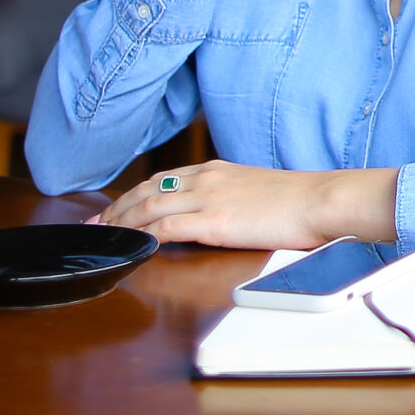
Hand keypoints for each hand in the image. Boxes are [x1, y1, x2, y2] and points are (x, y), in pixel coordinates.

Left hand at [87, 160, 399, 249]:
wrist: (320, 199)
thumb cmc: (299, 200)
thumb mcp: (256, 190)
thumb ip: (230, 197)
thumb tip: (219, 214)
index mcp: (216, 170)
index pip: (162, 179)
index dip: (133, 195)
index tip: (114, 209)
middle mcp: (206, 178)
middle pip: (147, 190)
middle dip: (116, 208)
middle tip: (94, 225)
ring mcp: (208, 197)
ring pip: (149, 206)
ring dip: (122, 222)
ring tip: (104, 236)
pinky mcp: (213, 220)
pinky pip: (167, 226)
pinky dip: (144, 234)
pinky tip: (132, 245)